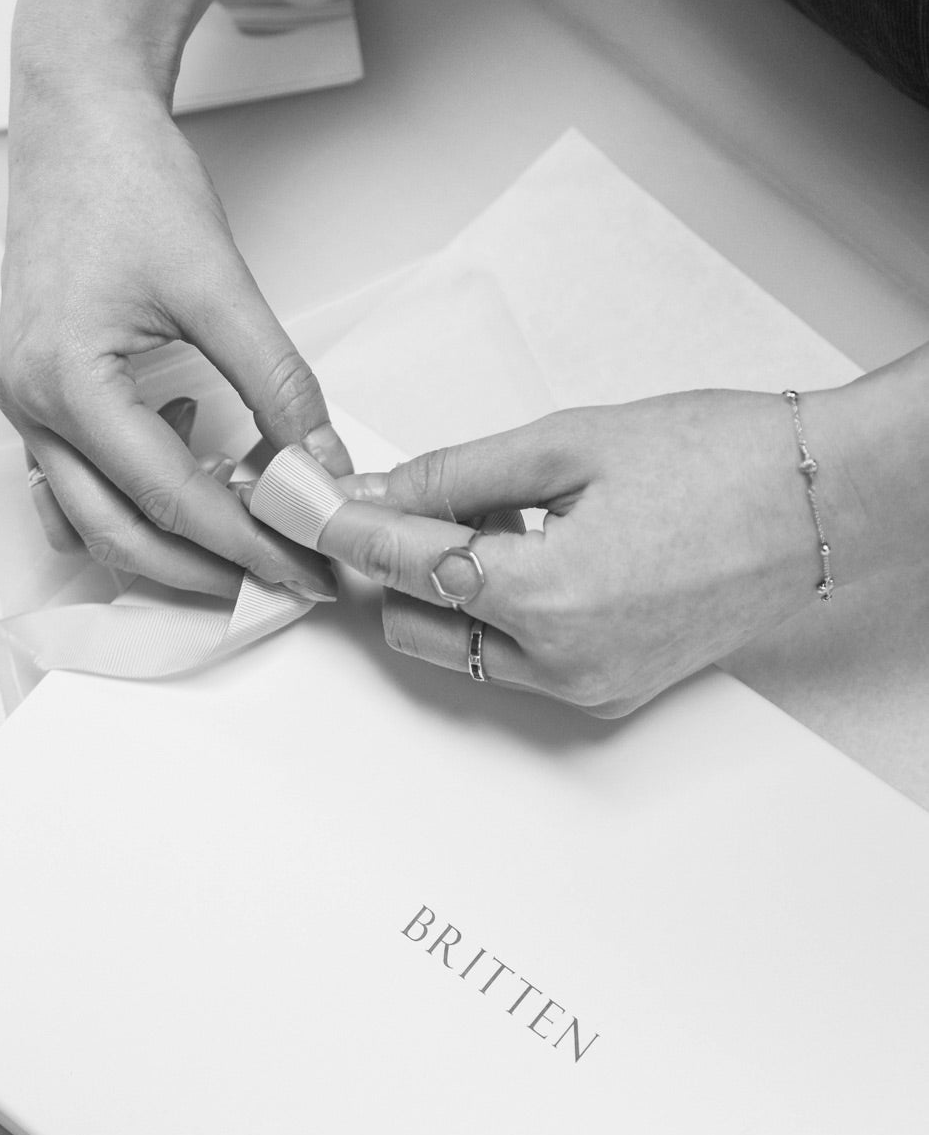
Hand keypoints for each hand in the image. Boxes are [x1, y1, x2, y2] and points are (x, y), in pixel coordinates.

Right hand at [0, 65, 347, 601]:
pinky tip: (185, 472)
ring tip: (240, 547)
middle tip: (281, 582)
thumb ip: (278, 383)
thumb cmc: (132, 180)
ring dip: (161, 549)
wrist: (75, 115)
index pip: (170, 499)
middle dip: (205, 571)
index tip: (306, 568)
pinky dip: (126, 505)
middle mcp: (29, 407)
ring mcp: (21, 406)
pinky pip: (70, 486)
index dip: (245, 543)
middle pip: (119, 536)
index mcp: (67, 383)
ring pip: (88, 524)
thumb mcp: (220, 282)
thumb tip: (325, 466)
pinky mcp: (32, 395)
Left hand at [325, 389, 867, 715]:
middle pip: (417, 630)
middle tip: (402, 504)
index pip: (405, 567)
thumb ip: (457, 474)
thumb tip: (379, 494)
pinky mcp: (610, 691)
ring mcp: (587, 686)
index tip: (309, 510)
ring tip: (497, 515)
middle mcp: (562, 662)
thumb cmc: (723, 460)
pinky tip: (535, 550)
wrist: (825, 502)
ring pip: (464, 652)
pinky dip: (501, 613)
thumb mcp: (569, 442)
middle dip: (394, 569)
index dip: (347, 531)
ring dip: (448, 592)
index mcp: (547, 596)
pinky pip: (517, 661)